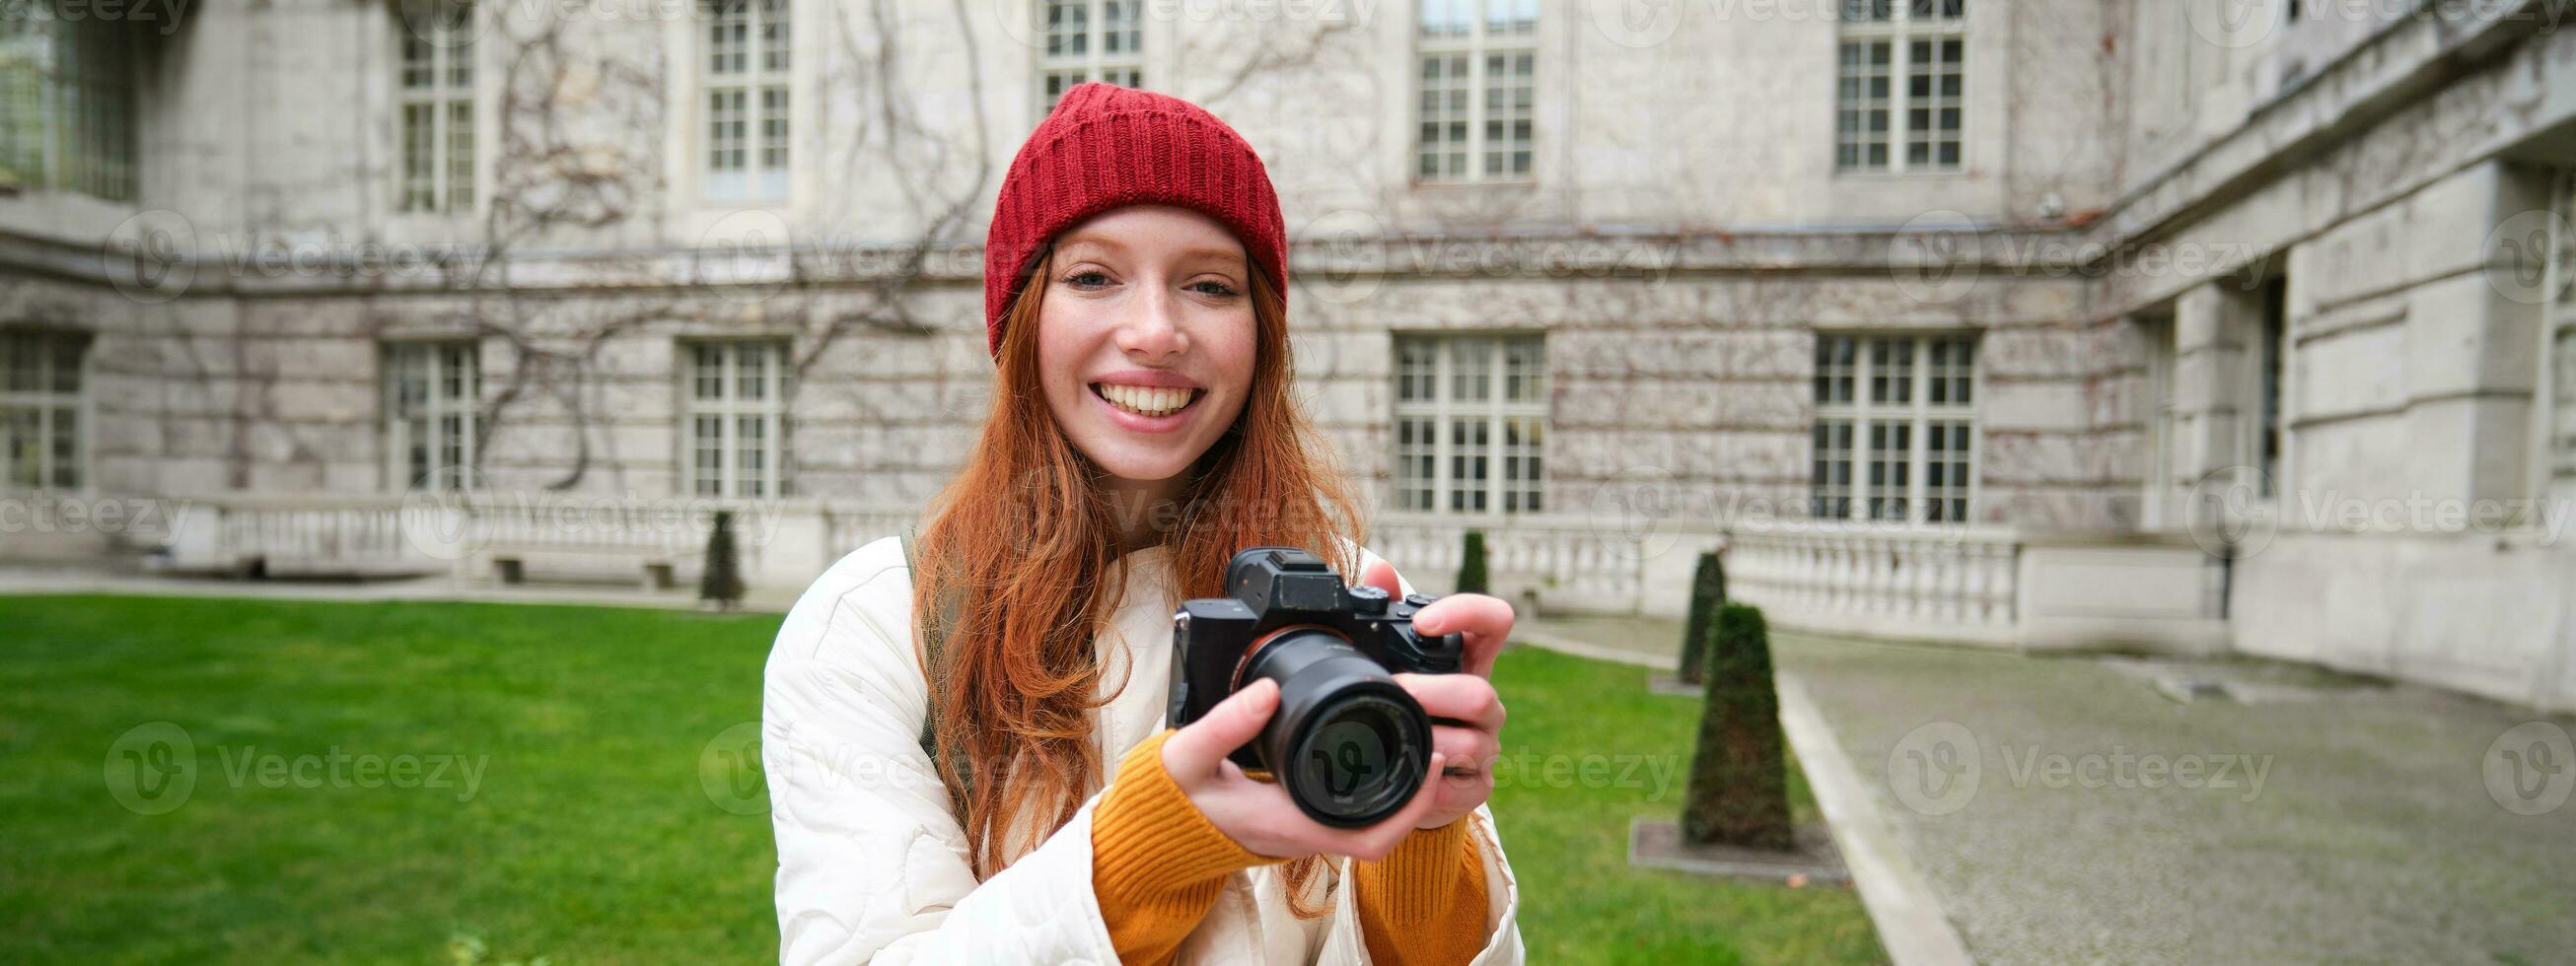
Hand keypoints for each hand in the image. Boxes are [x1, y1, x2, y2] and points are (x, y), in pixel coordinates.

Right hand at [1162, 677, 1445, 860]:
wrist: (1156, 825)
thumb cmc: (1175, 797)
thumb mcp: (1188, 755)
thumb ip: (1224, 724)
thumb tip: (1267, 690)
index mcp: (1290, 824)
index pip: (1372, 837)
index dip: (1413, 806)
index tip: (1431, 759)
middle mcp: (1305, 832)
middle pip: (1385, 830)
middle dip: (1419, 793)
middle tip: (1434, 740)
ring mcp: (1304, 827)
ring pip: (1370, 822)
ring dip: (1399, 790)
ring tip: (1414, 738)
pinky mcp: (1299, 816)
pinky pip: (1350, 812)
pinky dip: (1373, 789)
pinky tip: (1375, 751)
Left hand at [1359, 560, 1510, 830]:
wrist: (1403, 775)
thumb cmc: (1399, 706)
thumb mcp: (1389, 659)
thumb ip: (1386, 613)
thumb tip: (1379, 569)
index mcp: (1467, 661)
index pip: (1495, 621)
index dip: (1468, 613)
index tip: (1423, 623)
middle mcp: (1484, 700)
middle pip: (1482, 693)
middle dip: (1434, 693)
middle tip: (1396, 692)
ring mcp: (1485, 744)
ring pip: (1474, 742)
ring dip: (1430, 739)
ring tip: (1395, 736)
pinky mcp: (1476, 785)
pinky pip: (1463, 786)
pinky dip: (1433, 783)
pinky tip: (1409, 776)